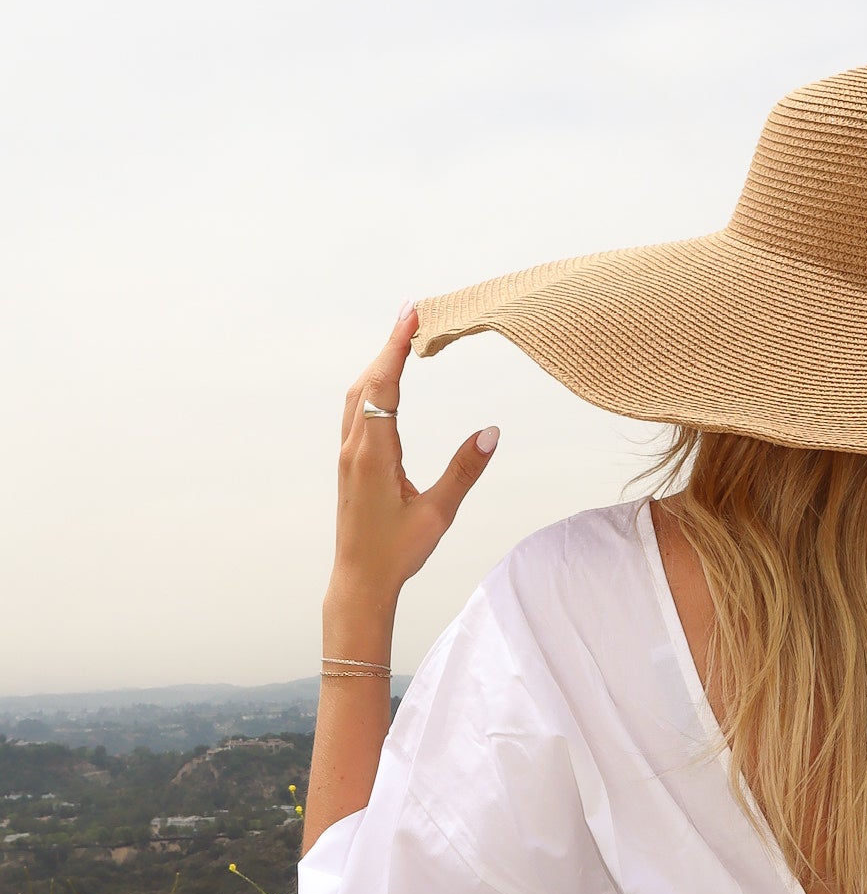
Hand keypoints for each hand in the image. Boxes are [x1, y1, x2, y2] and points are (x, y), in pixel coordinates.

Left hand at [328, 305, 499, 616]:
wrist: (359, 580)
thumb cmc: (397, 551)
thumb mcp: (438, 512)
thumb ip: (464, 469)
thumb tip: (491, 431)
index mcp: (373, 454)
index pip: (383, 385)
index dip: (396, 346)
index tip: (412, 314)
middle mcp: (355, 448)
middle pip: (367, 381)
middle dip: (389, 345)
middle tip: (413, 314)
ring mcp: (348, 454)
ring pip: (357, 394)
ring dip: (378, 363)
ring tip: (403, 339)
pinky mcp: (350, 463)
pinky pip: (356, 410)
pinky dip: (372, 385)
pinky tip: (386, 382)